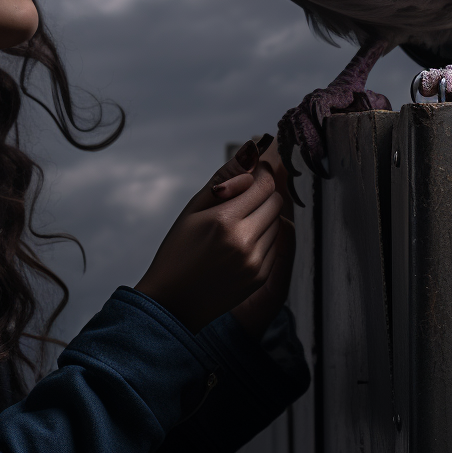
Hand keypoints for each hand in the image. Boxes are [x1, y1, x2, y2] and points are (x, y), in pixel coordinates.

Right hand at [135, 142, 283, 333]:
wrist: (173, 302)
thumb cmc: (177, 251)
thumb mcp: (193, 209)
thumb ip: (224, 178)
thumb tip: (251, 150)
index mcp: (224, 220)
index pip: (264, 185)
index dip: (261, 174)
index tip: (254, 171)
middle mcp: (245, 242)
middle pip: (275, 202)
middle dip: (263, 194)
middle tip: (243, 197)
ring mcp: (256, 263)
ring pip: (278, 223)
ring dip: (264, 217)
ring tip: (237, 224)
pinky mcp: (261, 278)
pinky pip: (275, 245)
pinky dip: (263, 238)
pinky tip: (240, 244)